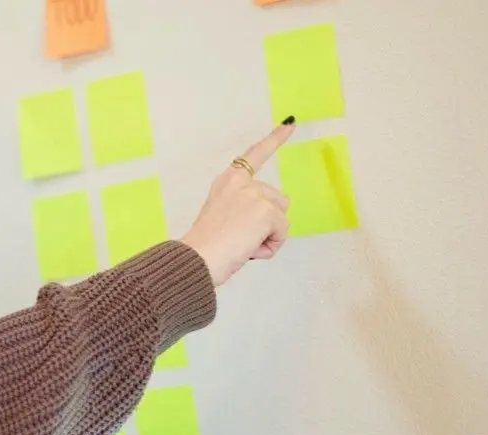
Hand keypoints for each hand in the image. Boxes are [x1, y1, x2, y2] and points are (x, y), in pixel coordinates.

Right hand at [179, 118, 295, 285]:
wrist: (198, 258)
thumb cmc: (205, 247)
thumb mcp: (222, 216)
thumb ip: (243, 209)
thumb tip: (268, 223)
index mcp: (227, 182)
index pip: (254, 155)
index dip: (274, 139)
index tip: (290, 122)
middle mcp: (241, 182)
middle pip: (277, 200)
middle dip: (267, 222)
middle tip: (238, 237)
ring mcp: (254, 194)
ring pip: (282, 217)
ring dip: (269, 235)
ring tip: (243, 244)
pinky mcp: (266, 211)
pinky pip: (282, 233)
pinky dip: (269, 246)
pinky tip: (248, 248)